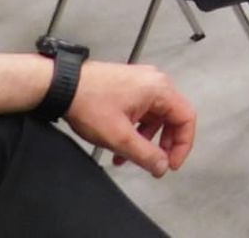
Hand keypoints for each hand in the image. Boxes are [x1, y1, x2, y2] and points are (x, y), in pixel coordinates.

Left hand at [62, 61, 196, 176]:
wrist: (62, 86)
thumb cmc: (87, 102)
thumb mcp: (120, 137)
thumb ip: (146, 155)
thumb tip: (162, 166)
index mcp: (159, 89)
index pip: (186, 118)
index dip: (183, 145)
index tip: (172, 163)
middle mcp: (153, 81)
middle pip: (172, 117)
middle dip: (163, 144)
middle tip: (156, 163)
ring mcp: (140, 82)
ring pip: (155, 116)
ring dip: (146, 140)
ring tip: (130, 157)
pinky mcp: (128, 86)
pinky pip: (141, 111)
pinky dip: (135, 130)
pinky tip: (120, 145)